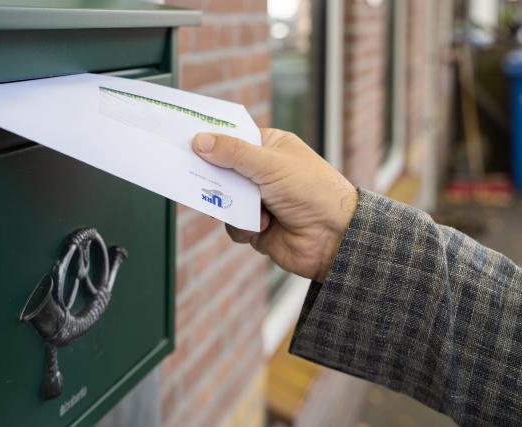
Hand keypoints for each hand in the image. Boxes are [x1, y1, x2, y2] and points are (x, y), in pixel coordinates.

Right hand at [192, 129, 357, 282]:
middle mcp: (263, 173)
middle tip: (196, 176)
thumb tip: (200, 141)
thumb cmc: (313, 191)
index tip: (187, 139)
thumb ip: (233, 153)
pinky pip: (232, 224)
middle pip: (222, 170)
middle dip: (216, 177)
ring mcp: (258, 200)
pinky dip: (242, 226)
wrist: (334, 238)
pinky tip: (262, 226)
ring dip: (233, 205)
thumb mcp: (270, 165)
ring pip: (224, 198)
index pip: (233, 138)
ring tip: (250, 208)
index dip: (212, 140)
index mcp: (270, 148)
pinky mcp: (255, 226)